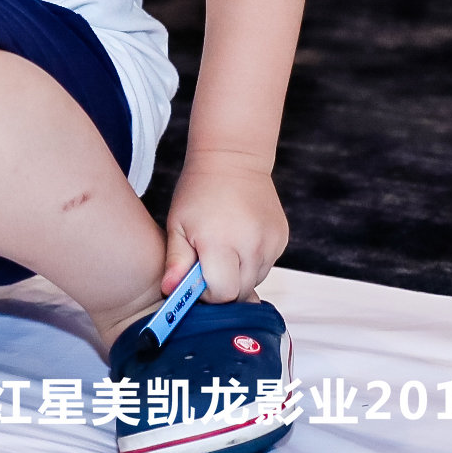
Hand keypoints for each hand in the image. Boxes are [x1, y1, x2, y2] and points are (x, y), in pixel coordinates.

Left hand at [161, 150, 288, 303]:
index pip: (223, 294)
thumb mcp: (177, 224)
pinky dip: (253, 262)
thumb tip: (170, 291)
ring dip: (239, 276)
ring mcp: (271, 242)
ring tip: (224, 249)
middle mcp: (251, 244)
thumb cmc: (198, 191)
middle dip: (223, 287)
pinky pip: (266, 265)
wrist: (232, 159)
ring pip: (255, 281)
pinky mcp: (281, 238)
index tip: (198, 279)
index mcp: (220, 241)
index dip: (208, 294)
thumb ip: (176, 261)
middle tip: (208, 265)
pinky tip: (239, 241)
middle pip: (241, 292)